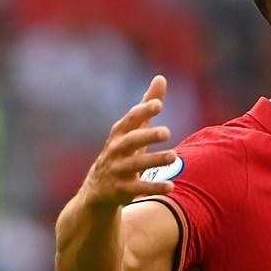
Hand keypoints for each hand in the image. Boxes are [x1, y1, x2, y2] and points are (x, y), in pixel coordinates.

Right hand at [81, 75, 177, 208]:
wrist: (97, 192)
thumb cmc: (121, 154)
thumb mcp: (133, 131)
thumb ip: (146, 106)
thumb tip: (161, 78)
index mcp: (119, 134)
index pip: (130, 120)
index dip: (143, 111)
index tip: (158, 104)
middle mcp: (115, 151)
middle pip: (130, 141)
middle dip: (147, 136)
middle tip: (167, 132)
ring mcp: (116, 171)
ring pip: (135, 165)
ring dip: (154, 160)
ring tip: (174, 156)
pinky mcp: (120, 191)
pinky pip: (137, 188)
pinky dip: (154, 187)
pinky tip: (171, 186)